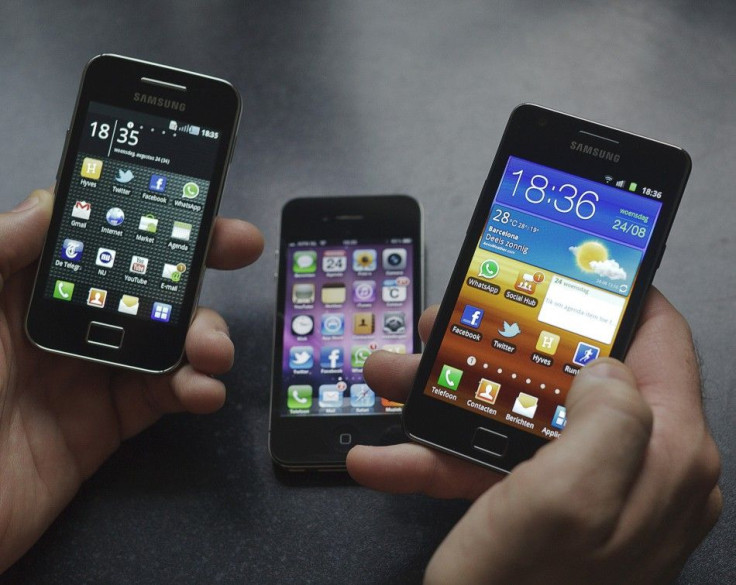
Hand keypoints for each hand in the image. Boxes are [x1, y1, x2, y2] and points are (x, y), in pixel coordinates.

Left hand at [0, 189, 263, 571]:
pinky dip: (195, 388)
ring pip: (167, 338)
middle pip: (144, 283)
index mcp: (21, 292)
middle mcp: (64, 326)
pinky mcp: (106, 422)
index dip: (143, 217)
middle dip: (196, 262)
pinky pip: (163, 396)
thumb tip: (47, 203)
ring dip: (204, 334)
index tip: (186, 202)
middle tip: (238, 245)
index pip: (95, 239)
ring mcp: (89, 374)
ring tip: (213, 347)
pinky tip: (204, 389)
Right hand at [347, 289, 721, 583]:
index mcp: (662, 454)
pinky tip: (388, 457)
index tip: (572, 268)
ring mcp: (587, 493)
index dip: (616, 297)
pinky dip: (438, 458)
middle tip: (447, 329)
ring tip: (393, 379)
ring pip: (518, 419)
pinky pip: (493, 469)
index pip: (657, 344)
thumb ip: (610, 417)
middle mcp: (634, 468)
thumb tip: (604, 367)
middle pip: (566, 378)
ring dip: (449, 400)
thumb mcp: (570, 497)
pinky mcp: (546, 515)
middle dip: (497, 350)